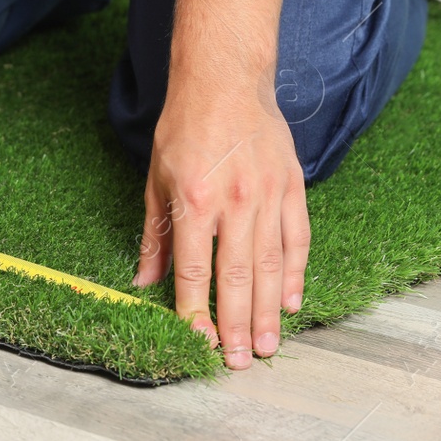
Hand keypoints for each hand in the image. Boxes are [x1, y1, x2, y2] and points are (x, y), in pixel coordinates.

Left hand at [135, 69, 309, 368]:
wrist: (226, 79)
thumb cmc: (185, 126)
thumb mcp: (155, 179)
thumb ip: (155, 234)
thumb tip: (144, 281)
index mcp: (194, 200)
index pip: (193, 269)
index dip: (195, 309)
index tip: (198, 341)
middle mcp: (233, 201)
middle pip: (235, 276)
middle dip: (235, 323)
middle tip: (240, 361)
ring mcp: (266, 194)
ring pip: (270, 265)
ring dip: (267, 310)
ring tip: (265, 346)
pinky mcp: (291, 186)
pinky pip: (296, 239)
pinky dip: (295, 274)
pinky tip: (289, 303)